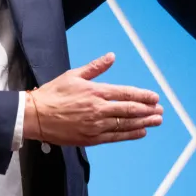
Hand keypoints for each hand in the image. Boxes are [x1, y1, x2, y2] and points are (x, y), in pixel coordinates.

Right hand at [24, 52, 163, 145]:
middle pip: (130, 110)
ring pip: (125, 124)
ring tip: (156, 121)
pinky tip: (141, 132)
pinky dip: (130, 134)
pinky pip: (115, 137)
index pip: (125, 93)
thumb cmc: (53, 94)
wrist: (35, 116)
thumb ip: (95, 67)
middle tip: (161, 111)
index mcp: (95, 92)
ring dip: (143, 123)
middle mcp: (98, 109)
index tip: (155, 98)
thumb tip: (111, 57)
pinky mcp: (91, 138)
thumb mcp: (73, 75)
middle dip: (148, 110)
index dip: (143, 96)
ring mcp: (95, 125)